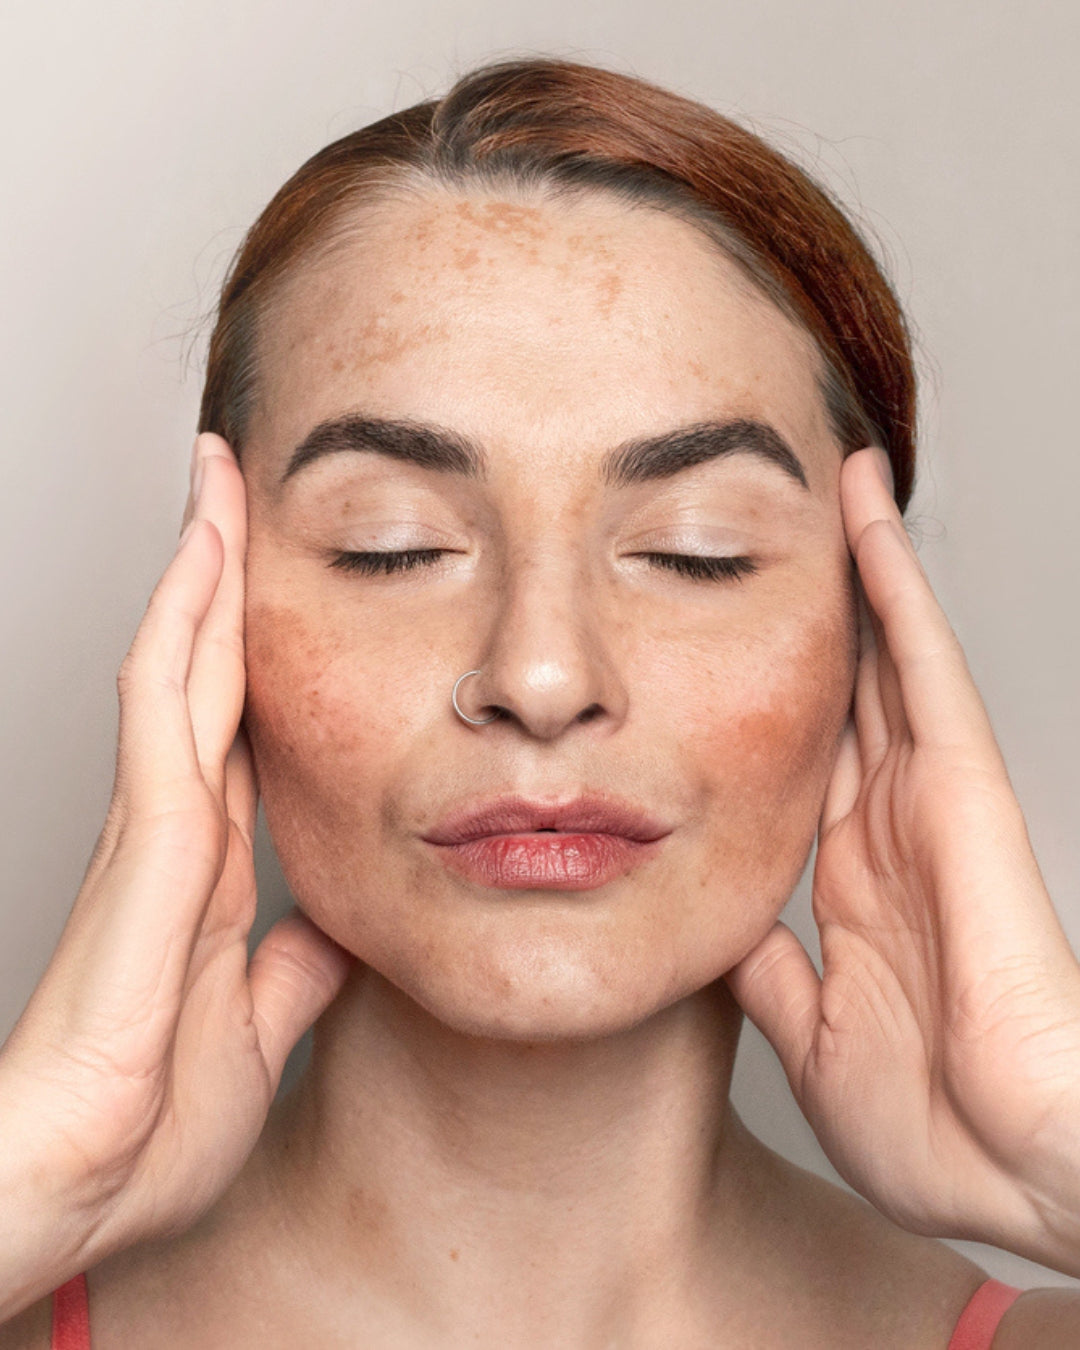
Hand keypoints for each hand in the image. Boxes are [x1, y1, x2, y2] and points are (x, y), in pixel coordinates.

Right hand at [0, 434, 351, 1307]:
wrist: (81, 1189)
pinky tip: (200, 568)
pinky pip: (166, 711)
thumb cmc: (147, 1119)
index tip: (276, 579)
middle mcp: (178, 826)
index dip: (253, 646)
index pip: (239, 721)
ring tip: (218, 484)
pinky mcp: (144, 845)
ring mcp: (155, 827)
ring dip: (203, 573)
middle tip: (236, 482)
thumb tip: (345, 924)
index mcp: (211, 864)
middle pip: (209, 670)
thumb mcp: (261, 1026)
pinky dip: (185, 633)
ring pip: (184, 666)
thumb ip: (298, 969)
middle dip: (223, 573)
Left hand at [723, 446, 1079, 1275]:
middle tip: (771, 532)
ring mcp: (931, 802)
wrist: (1017, 1172)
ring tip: (833, 485)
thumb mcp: (813, 1039)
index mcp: (852, 884)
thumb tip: (719, 928)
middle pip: (842, 693)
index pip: (804, 761)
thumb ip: (768, 977)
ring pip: (886, 658)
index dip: (767, 700)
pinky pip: (925, 672)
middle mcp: (890, 827)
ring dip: (861, 572)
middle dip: (814, 617)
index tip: (720, 647)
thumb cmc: (935, 1129)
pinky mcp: (967, 791)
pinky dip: (897, 596)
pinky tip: (868, 525)